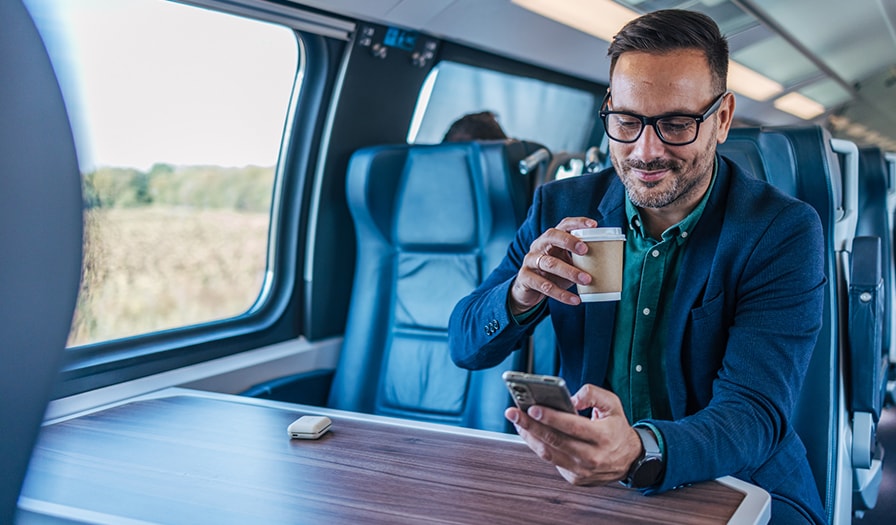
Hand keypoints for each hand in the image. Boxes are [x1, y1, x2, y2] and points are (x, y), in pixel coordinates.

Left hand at [505, 384, 642, 485]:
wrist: (629, 459)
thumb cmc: (617, 429)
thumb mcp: (613, 405)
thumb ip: (592, 394)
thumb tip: (570, 397)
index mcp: (603, 436)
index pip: (572, 426)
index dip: (551, 417)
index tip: (533, 408)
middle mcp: (592, 456)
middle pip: (554, 441)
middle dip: (530, 425)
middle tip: (513, 413)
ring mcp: (582, 470)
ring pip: (548, 454)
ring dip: (529, 436)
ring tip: (516, 421)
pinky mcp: (574, 478)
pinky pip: (551, 461)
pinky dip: (538, 446)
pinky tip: (529, 433)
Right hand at [508, 217, 596, 314]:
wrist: (527, 292)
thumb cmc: (551, 274)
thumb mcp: (565, 264)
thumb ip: (580, 261)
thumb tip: (609, 264)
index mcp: (550, 240)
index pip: (563, 225)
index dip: (577, 223)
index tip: (593, 225)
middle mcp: (538, 246)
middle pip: (551, 236)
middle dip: (569, 241)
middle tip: (586, 250)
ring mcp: (530, 261)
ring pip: (549, 263)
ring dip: (569, 272)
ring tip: (587, 280)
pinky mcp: (525, 278)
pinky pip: (544, 286)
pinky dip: (561, 294)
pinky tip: (575, 300)